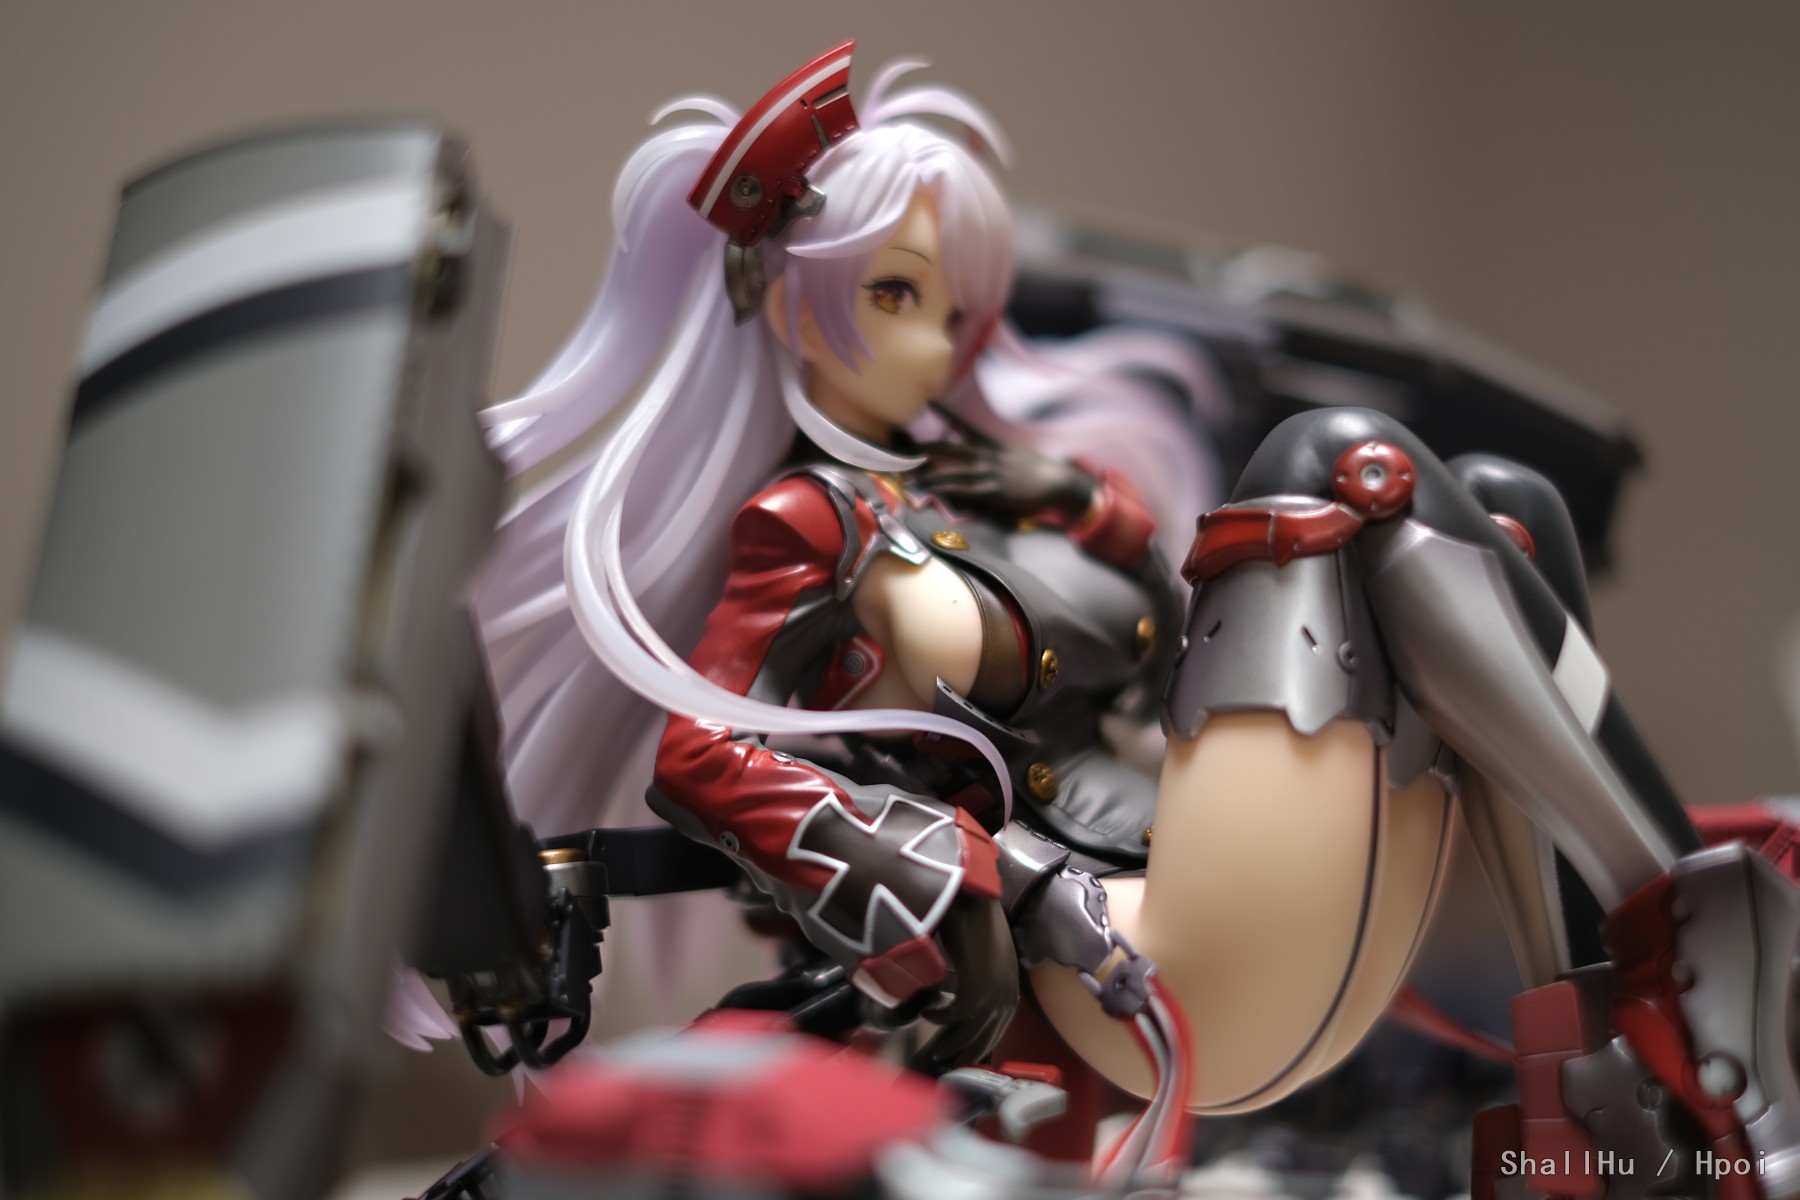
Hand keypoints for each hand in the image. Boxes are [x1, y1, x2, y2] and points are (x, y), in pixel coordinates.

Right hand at [910, 894, 1019, 1073]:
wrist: (975, 902)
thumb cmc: (978, 924)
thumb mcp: (987, 958)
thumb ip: (983, 978)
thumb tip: (967, 994)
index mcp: (1011, 990)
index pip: (997, 1029)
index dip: (980, 1043)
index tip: (964, 1053)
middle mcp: (1006, 997)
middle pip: (984, 1037)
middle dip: (964, 1050)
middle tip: (945, 1059)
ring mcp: (992, 997)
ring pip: (969, 1033)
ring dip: (949, 1042)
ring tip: (935, 1049)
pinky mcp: (975, 992)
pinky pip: (952, 1016)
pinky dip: (938, 1017)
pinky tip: (926, 1012)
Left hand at [917, 403, 1095, 520]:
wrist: (1057, 482)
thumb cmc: (1040, 471)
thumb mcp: (1017, 457)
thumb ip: (999, 456)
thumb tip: (987, 456)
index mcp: (993, 446)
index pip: (964, 425)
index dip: (946, 414)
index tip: (930, 402)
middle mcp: (987, 456)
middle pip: (950, 449)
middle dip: (927, 449)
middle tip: (906, 451)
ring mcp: (989, 474)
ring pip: (952, 472)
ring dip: (930, 477)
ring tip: (911, 479)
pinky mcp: (993, 492)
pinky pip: (965, 490)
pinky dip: (947, 490)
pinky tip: (933, 491)